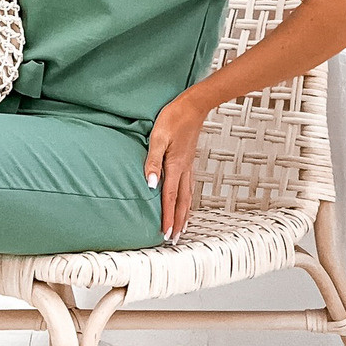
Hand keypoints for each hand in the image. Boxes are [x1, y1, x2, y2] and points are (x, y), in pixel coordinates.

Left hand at [144, 90, 208, 243]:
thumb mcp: (157, 137)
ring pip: (188, 196)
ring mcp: (189, 166)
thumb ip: (152, 161)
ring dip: (184, 214)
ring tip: (181, 228)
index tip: (164, 233)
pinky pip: (190, 187)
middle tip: (174, 239)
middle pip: (182, 202)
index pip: (169, 197)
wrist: (194, 106)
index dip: (166, 216)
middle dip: (178, 222)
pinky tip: (186, 202)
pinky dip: (188, 200)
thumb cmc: (174, 118)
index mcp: (175, 165)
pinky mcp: (189, 161)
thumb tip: (151, 185)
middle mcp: (184, 169)